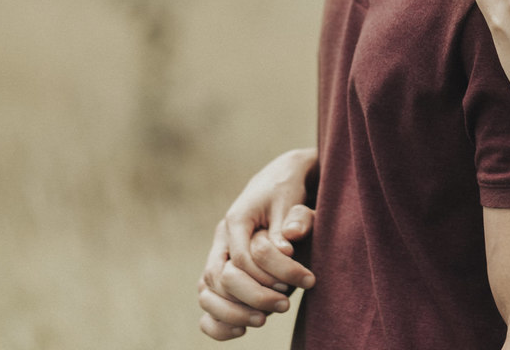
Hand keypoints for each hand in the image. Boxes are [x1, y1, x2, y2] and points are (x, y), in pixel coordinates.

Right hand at [197, 149, 317, 339]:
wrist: (277, 180)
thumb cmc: (286, 190)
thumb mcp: (291, 199)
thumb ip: (290, 220)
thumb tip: (287, 246)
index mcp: (236, 220)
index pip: (242, 258)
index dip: (270, 276)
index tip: (302, 282)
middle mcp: (222, 239)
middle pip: (220, 277)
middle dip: (252, 296)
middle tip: (285, 305)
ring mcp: (219, 254)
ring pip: (206, 290)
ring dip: (232, 311)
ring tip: (263, 321)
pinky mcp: (224, 269)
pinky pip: (207, 298)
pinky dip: (217, 318)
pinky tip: (241, 330)